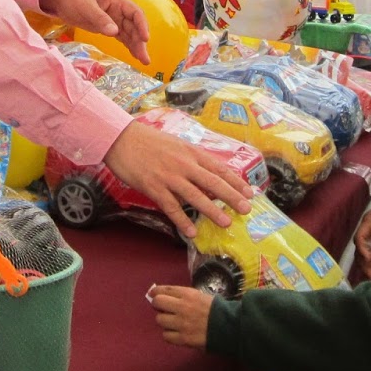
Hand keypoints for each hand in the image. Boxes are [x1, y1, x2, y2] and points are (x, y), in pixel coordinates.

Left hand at [39, 0, 149, 65]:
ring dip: (136, 46)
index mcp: (116, 1)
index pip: (135, 13)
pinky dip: (128, 45)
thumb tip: (114, 32)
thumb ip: (100, 19)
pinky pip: (121, 36)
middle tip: (144, 59)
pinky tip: (134, 55)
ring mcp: (113, 19)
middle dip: (140, 42)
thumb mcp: (85, 6)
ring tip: (143, 61)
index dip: (142, 25)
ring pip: (129, 33)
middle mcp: (118, 10)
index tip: (145, 38)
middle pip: (134, 26)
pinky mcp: (106, 27)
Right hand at [104, 122, 251, 236]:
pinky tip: (191, 231)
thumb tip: (207, 179)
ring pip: (195, 196)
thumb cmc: (148, 141)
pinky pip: (171, 206)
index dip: (235, 181)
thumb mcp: (175, 145)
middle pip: (212, 182)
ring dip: (212, 210)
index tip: (249, 192)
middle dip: (231, 196)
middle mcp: (183, 164)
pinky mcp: (153, 187)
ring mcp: (168, 176)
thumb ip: (191, 160)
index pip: (219, 167)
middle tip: (246, 209)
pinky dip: (182, 220)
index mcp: (190, 152)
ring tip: (225, 222)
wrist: (121, 138)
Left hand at [150, 284, 213, 348]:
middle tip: (163, 309)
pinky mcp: (183, 338)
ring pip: (160, 320)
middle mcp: (182, 307)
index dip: (156, 292)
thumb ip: (185, 296)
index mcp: (188, 294)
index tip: (153, 295)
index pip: (164, 290)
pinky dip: (169, 334)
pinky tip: (176, 333)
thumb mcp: (201, 296)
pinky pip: (166, 335)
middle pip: (158, 303)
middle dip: (158, 305)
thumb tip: (167, 297)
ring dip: (165, 321)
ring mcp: (181, 323)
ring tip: (173, 322)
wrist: (230, 327)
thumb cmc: (217, 310)